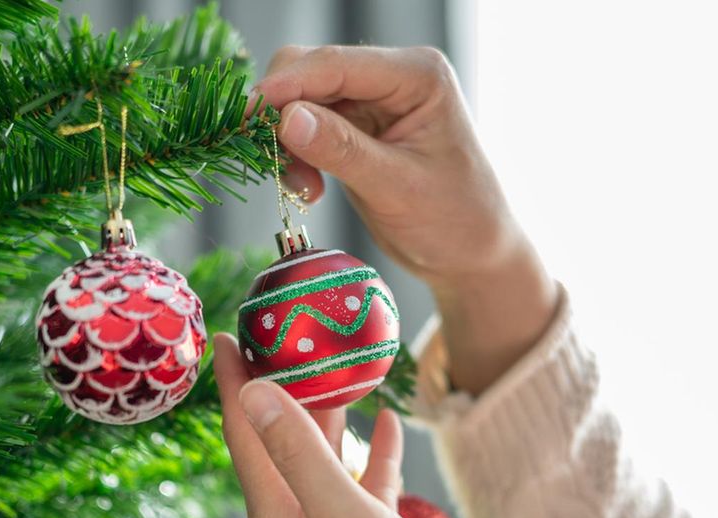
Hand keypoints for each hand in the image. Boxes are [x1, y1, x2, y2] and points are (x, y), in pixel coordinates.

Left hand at [214, 334, 489, 517]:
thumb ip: (301, 456)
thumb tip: (257, 394)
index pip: (244, 434)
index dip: (234, 381)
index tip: (226, 331)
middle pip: (276, 441)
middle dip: (279, 386)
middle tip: (287, 331)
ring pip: (318, 460)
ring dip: (326, 413)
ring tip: (338, 361)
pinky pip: (355, 489)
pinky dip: (366, 454)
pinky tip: (386, 423)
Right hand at [252, 45, 559, 393]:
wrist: (472, 254)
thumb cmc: (454, 222)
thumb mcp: (396, 189)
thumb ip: (342, 151)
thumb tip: (287, 119)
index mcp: (418, 75)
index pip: (336, 64)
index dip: (285, 87)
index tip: (245, 117)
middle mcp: (394, 76)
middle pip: (311, 71)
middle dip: (284, 115)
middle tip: (277, 167)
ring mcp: (374, 99)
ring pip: (302, 99)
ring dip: (288, 141)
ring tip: (303, 189)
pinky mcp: (359, 125)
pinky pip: (308, 125)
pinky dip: (298, 154)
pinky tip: (309, 188)